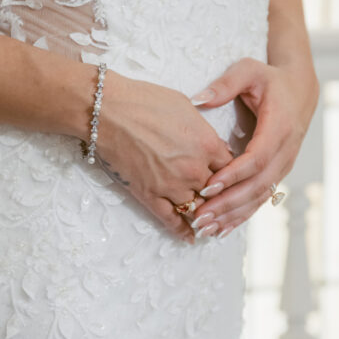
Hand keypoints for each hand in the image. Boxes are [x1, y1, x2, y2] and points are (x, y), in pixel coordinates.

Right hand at [95, 70, 233, 242]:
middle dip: (219, 195)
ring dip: (204, 214)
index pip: (232, 168)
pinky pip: (171, 221)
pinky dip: (182, 231)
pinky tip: (190, 238)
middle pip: (218, 192)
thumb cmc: (144, 100)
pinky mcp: (150, 196)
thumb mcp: (185, 106)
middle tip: (221, 200)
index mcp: (207, 144)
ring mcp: (172, 186)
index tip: (228, 175)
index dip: (232, 172)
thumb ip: (203, 130)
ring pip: (198, 209)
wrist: (107, 110)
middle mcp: (194, 169)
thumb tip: (211, 143)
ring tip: (210, 221)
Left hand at [188, 56, 319, 235]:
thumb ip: (225, 84)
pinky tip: (222, 229)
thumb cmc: (271, 79)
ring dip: (232, 215)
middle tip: (200, 216)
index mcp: (280, 127)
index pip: (257, 158)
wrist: (300, 89)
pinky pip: (260, 198)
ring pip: (259, 197)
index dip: (233, 175)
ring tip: (206, 229)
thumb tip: (199, 99)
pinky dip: (242, 215)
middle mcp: (286, 151)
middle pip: (257, 185)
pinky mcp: (278, 172)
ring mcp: (284, 165)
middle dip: (228, 204)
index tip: (208, 186)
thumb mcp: (249, 71)